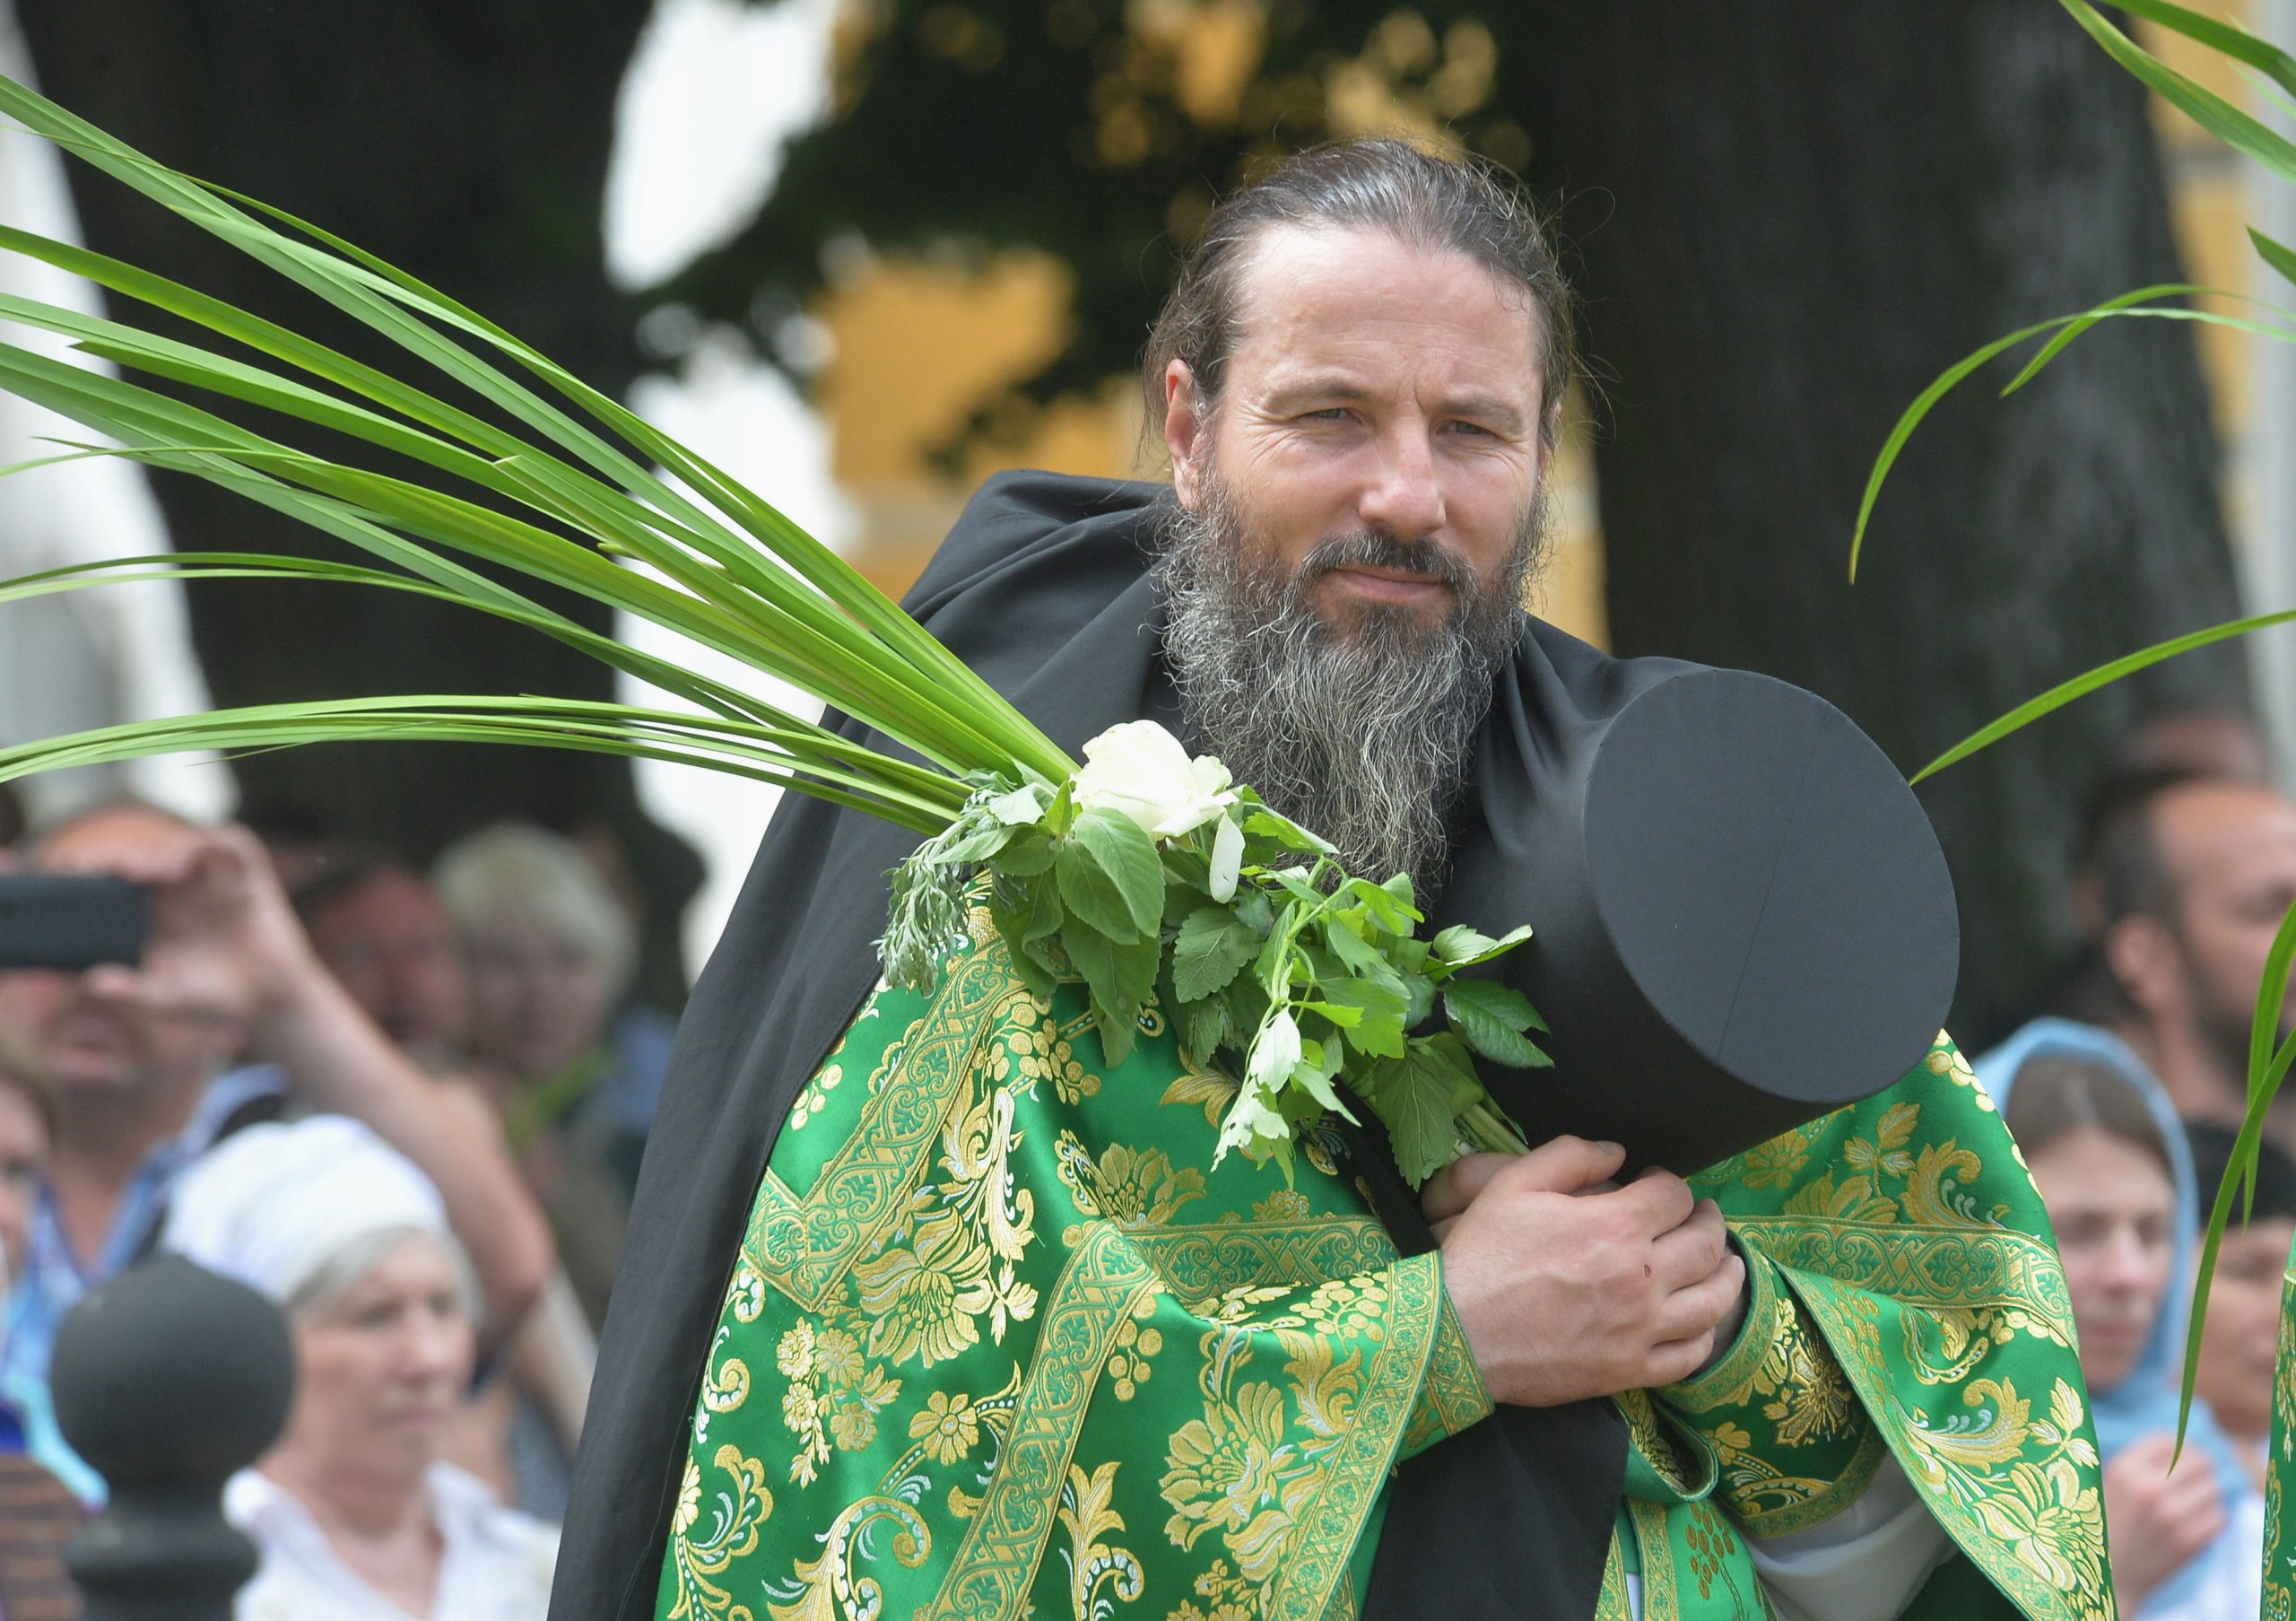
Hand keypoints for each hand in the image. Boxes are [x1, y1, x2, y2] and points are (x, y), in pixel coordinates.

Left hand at [61, 824, 319, 1018]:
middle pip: (150, 855)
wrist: (270, 1004)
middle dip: (126, 857)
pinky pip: (237, 845)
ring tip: (150, 871)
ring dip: (167, 850)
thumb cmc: (215, 1000)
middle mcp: (184, 893)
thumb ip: (130, 990)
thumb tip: (90, 982)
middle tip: (108, 869)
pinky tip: (193, 856)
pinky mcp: (252, 880)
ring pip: (188, 845)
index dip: (97, 869)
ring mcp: (218, 883)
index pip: (122, 880)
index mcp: (157, 914)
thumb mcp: (166, 996)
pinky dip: (217, 841)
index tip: (72, 871)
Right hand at [1426, 1136, 1743, 1405]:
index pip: (1674, 1195)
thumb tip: (1616, 1151)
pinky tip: (1700, 1321)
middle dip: (1709, 1221)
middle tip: (1703, 1215)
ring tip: (1726, 1263)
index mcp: (1616, 1226)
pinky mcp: (1630, 1370)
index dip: (1669, 1183)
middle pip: (1705, 1243)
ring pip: (1713, 1301)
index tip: (1655, 1185)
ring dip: (1728, 1275)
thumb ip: (1571, 1155)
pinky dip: (1705, 1334)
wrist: (1457, 1333)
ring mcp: (1641, 1329)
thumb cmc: (1482, 1254)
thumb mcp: (1514, 1184)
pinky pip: (1690, 1356)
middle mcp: (1642, 1277)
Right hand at [2103, 1433, 2225, 1608]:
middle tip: (2194, 1480)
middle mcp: (2148, 1489)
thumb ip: (2140, 1462)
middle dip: (2200, 1469)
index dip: (2178, 1448)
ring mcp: (2171, 1516)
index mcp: (2124, 1470)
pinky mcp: (2189, 1542)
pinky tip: (2196, 1523)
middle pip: (2199, 1461)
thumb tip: (2179, 1439)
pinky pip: (2220, 1517)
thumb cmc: (2108, 1524)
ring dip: (2208, 1495)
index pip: (2169, 1440)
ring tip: (2193, 1504)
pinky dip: (2213, 1518)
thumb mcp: (2109, 1483)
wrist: (2108, 1576)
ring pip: (2213, 1489)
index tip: (2179, 1459)